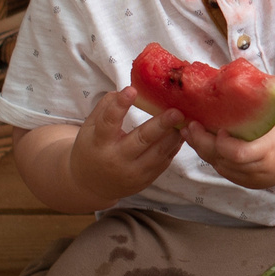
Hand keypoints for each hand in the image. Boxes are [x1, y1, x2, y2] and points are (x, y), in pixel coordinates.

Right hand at [66, 89, 184, 204]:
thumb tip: (126, 90)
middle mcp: (116, 158)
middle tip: (177, 112)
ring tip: (185, 119)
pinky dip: (174, 147)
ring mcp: (132, 172)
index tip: (131, 90)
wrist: (91, 185)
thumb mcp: (90, 128)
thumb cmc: (92, 149)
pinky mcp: (145, 179)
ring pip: (158, 152)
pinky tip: (181, 133)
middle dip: (161, 125)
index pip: (108, 122)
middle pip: (141, 139)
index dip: (119, 106)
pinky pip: (163, 162)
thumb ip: (105, 108)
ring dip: (174, 135)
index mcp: (99, 142)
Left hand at [183, 110, 274, 191]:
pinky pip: (224, 171)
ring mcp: (254, 179)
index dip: (222, 143)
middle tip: (191, 125)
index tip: (219, 128)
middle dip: (202, 143)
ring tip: (191, 132)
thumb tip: (230, 81)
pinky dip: (212, 157)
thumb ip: (256, 104)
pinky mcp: (249, 183)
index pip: (239, 154)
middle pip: (223, 160)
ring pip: (219, 167)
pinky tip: (203, 143)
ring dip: (202, 150)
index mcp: (270, 150)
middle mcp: (261, 169)